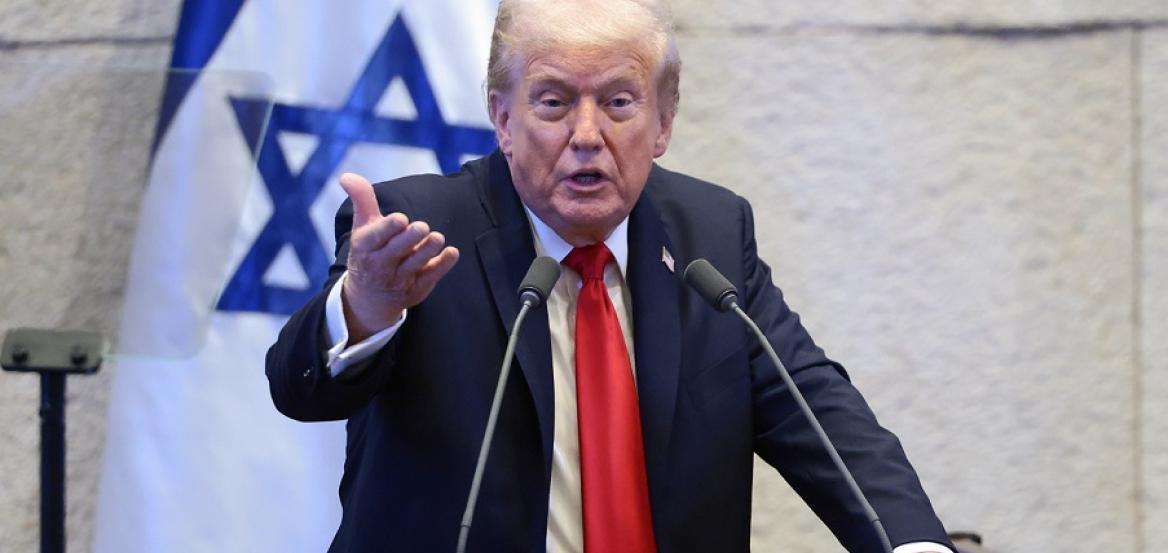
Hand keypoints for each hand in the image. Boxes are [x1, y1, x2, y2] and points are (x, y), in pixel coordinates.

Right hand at [337, 172, 459, 342]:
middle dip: (409, 239)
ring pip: (414, 264)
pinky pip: (430, 277)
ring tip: (438, 238)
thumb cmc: (368, 251)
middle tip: (422, 226)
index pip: (375, 237)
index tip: (400, 219)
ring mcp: (399, 279)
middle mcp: (381, 265)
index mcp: (365, 246)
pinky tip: (452, 253)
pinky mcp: (416, 288)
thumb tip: (346, 175)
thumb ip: (361, 199)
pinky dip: (442, 266)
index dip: (388, 228)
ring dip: (426, 251)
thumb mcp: (362, 226)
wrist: (368, 297)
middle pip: (396, 251)